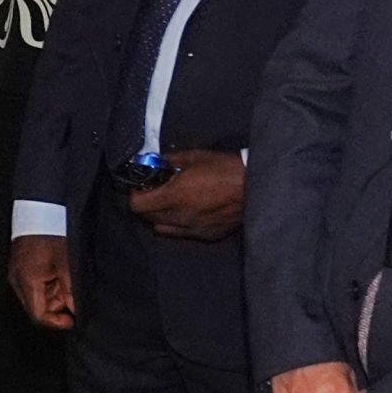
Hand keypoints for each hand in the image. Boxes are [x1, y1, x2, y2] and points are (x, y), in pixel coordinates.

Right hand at [7, 235, 76, 331]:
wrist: (39, 212)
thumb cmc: (52, 236)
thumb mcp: (67, 265)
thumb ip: (71, 292)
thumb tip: (77, 311)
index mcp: (27, 282)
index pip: (38, 315)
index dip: (56, 322)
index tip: (72, 320)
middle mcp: (17, 281)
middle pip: (37, 308)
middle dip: (56, 306)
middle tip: (72, 295)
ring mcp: (17, 274)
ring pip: (37, 297)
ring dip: (53, 295)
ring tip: (66, 280)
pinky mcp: (20, 268)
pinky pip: (34, 286)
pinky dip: (48, 285)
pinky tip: (57, 274)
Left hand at [126, 149, 247, 242]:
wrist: (256, 186)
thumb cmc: (225, 168)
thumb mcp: (194, 156)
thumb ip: (170, 161)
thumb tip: (156, 163)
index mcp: (174, 196)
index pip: (137, 205)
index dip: (135, 194)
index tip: (141, 185)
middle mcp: (180, 217)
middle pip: (147, 217)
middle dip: (146, 203)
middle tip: (155, 190)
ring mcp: (193, 229)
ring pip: (162, 227)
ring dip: (160, 215)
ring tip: (171, 202)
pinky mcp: (207, 235)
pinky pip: (182, 232)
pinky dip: (178, 223)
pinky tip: (189, 210)